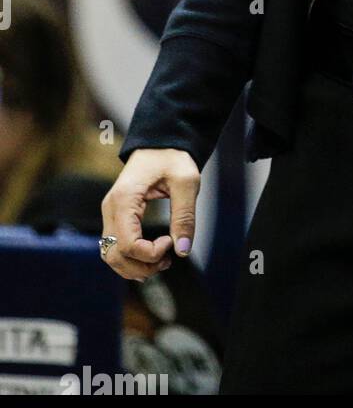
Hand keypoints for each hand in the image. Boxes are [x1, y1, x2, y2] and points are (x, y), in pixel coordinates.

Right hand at [100, 149, 199, 282]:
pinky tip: (150, 257)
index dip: (150, 253)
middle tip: (167, 261)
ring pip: (111, 255)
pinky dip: (130, 258)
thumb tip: (183, 249)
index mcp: (124, 199)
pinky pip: (115, 246)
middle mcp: (111, 208)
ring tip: (161, 261)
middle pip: (114, 255)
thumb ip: (185, 216)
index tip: (171, 242)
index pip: (127, 244)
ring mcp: (110, 213)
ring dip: (134, 266)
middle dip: (141, 266)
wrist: (161, 141)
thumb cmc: (173, 157)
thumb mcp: (187, 182)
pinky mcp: (115, 216)